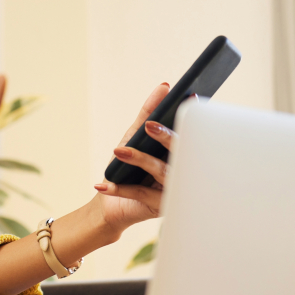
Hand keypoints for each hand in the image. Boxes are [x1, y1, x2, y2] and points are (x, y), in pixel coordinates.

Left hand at [93, 83, 178, 231]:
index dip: (192, 118)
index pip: (191, 133)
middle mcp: (183, 171)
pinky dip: (121, 189)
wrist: (111, 205)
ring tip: (119, 152)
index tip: (189, 97)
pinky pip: (142, 194)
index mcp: (182, 153)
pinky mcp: (159, 207)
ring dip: (140, 160)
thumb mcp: (134, 137)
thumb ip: (149, 113)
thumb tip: (164, 87)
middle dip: (167, 137)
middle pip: (182, 152)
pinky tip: (103, 185)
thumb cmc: (127, 168)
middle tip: (149, 125)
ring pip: (162, 172)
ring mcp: (174, 190)